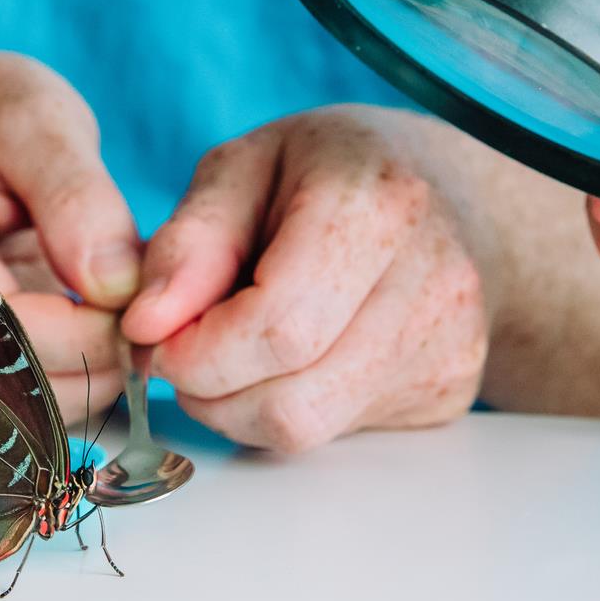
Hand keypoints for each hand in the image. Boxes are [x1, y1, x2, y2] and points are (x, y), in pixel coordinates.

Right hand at [0, 42, 139, 415]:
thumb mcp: (30, 118)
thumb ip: (74, 196)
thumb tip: (117, 287)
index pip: (5, 339)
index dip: (92, 331)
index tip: (149, 292)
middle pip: (15, 392)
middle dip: (100, 357)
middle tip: (151, 300)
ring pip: (30, 410)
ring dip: (98, 369)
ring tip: (128, 300)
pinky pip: (33, 397)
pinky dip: (85, 368)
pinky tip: (106, 315)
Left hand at [120, 106, 493, 452]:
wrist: (454, 194)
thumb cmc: (335, 172)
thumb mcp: (245, 168)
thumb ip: (190, 242)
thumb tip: (145, 325)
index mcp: (378, 204)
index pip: (276, 327)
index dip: (197, 350)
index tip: (158, 335)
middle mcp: (433, 281)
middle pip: (289, 398)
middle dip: (209, 389)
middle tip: (185, 350)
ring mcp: (448, 346)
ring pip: (308, 429)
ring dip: (240, 407)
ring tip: (232, 351)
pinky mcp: (447, 393)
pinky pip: (337, 433)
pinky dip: (289, 406)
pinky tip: (295, 357)